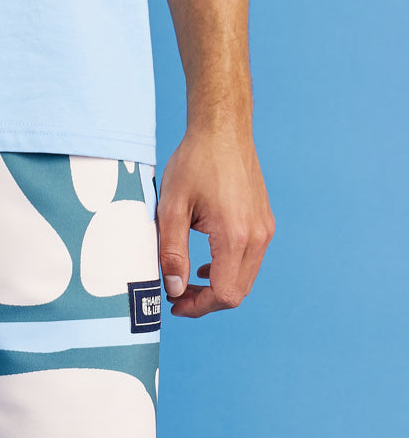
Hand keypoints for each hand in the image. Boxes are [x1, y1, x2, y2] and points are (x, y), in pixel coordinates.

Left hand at [156, 127, 274, 317]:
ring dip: (217, 288)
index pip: (224, 294)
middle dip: (206, 302)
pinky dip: (228, 272)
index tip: (174, 305)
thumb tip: (173, 289)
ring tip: (186, 281)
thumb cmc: (194, 163)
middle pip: (237, 293)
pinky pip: (249, 262)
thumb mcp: (171, 208)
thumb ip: (172, 253)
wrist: (223, 129)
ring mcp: (264, 229)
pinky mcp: (264, 223)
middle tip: (176, 295)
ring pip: (244, 280)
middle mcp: (257, 236)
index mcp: (235, 235)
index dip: (198, 307)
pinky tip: (205, 265)